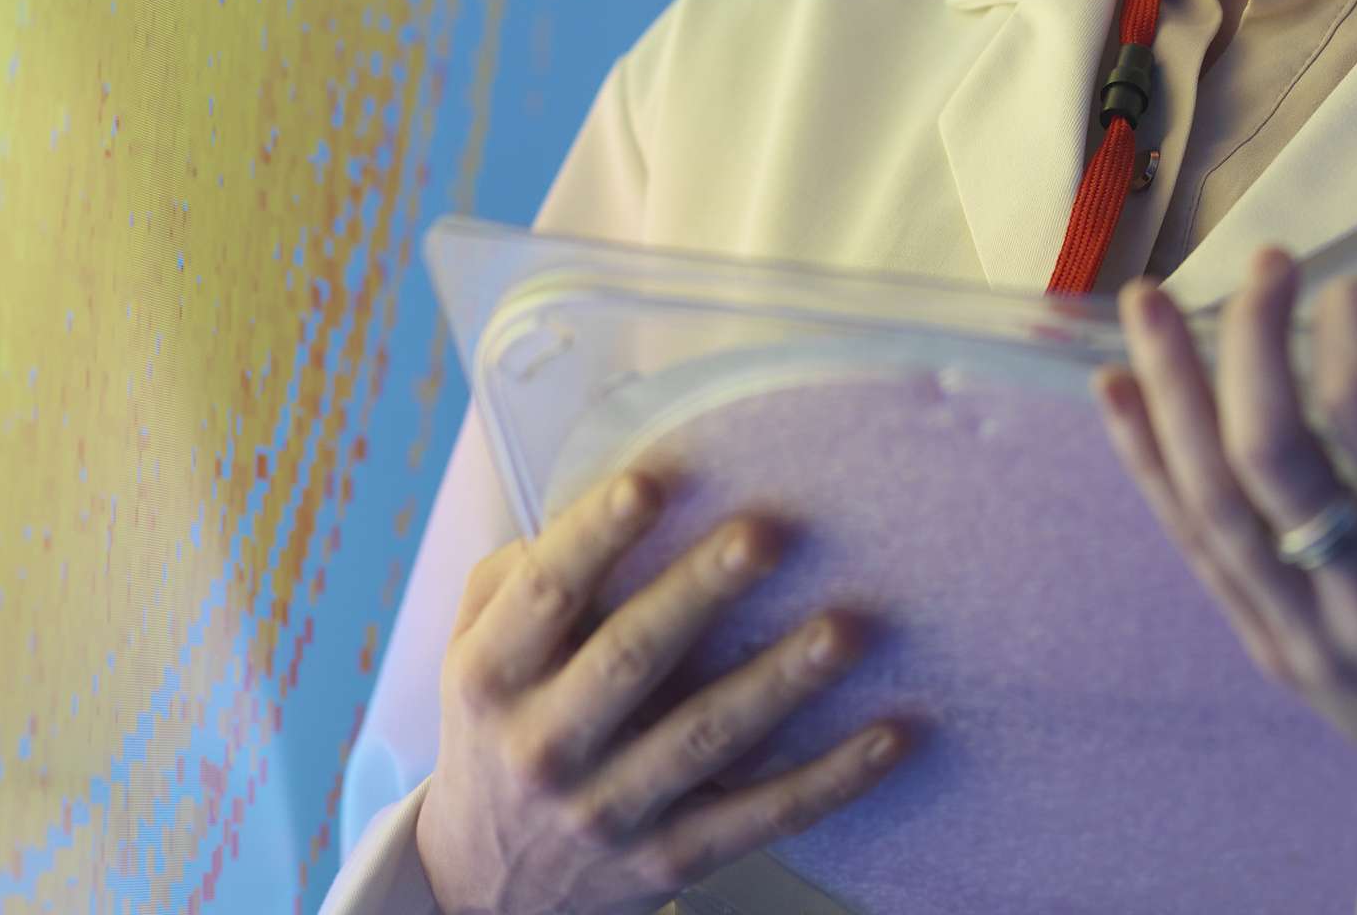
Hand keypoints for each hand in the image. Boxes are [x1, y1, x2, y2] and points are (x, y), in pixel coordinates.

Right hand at [413, 469, 917, 914]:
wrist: (489, 888)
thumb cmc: (497, 733)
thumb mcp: (468, 656)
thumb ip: (513, 581)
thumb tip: (596, 500)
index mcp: (490, 679)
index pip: (545, 594)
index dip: (595, 536)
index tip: (650, 482)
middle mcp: (544, 747)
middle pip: (631, 657)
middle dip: (701, 592)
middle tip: (766, 534)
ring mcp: (609, 811)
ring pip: (706, 738)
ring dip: (781, 681)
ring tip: (845, 629)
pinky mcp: (670, 860)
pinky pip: (762, 816)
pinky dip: (831, 779)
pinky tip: (888, 735)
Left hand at [1093, 247, 1356, 914]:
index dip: (1351, 318)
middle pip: (1269, 445)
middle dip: (1249, 334)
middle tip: (1267, 265)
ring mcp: (1311, 634)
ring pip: (1210, 495)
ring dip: (1167, 388)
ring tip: (1142, 305)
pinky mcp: (1277, 654)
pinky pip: (1196, 547)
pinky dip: (1150, 465)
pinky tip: (1119, 398)